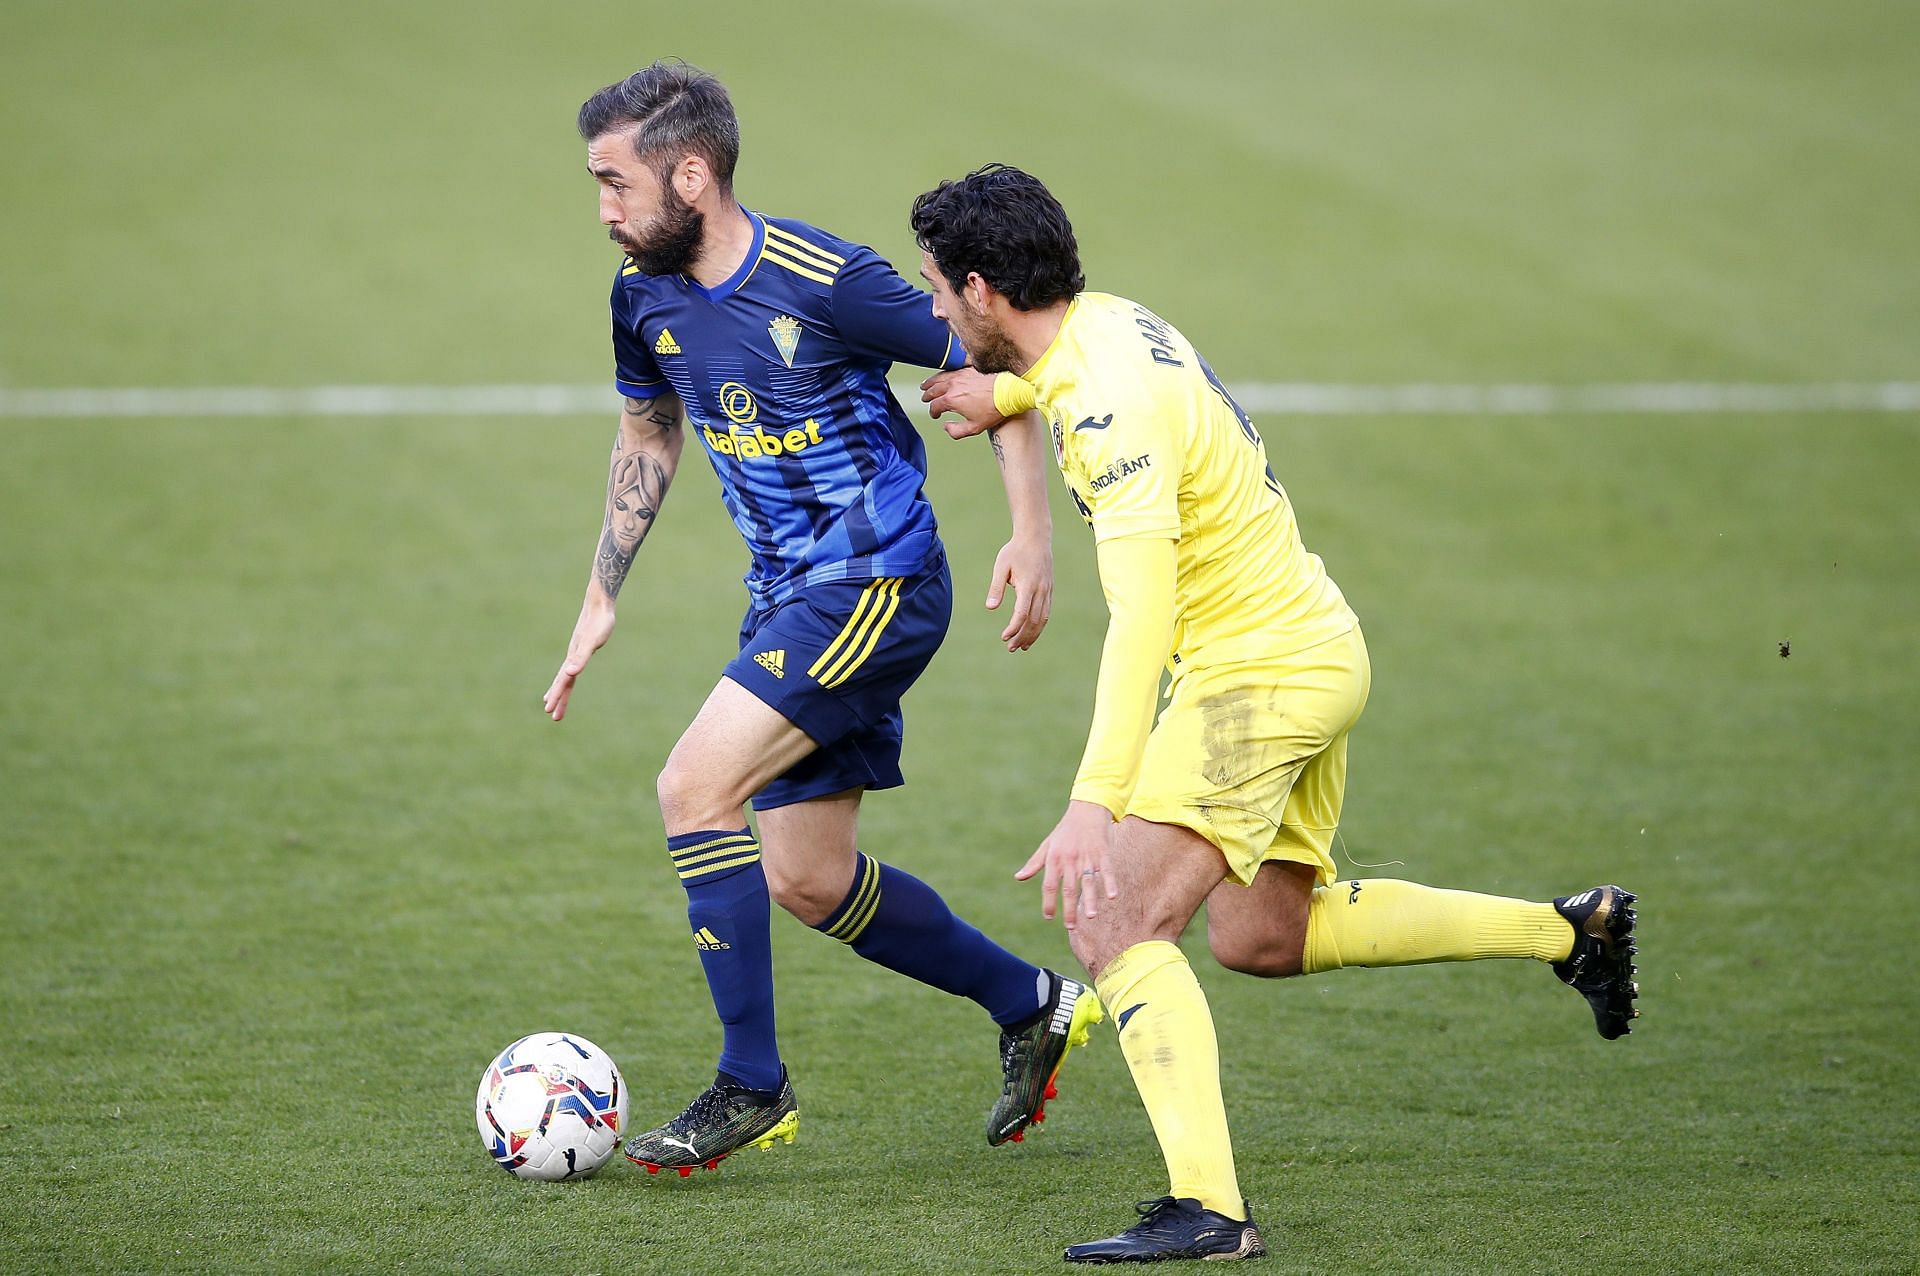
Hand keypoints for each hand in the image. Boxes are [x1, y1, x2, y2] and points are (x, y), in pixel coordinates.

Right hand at [542, 600, 615, 720]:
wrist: (600, 603)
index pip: (563, 682)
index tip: (550, 712)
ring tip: (552, 698)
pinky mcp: (583, 646)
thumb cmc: (600, 623)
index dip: (558, 697)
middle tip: (552, 716)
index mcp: (573, 658)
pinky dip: (569, 673)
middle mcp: (572, 656)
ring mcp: (576, 651)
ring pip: (566, 674)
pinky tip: (569, 674)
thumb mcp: (592, 643)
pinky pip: (573, 665)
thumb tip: (569, 673)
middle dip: (558, 698)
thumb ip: (581, 658)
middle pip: (563, 682)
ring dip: (561, 688)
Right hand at [921, 367, 1006, 438]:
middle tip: (924, 398)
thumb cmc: (993, 410)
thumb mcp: (974, 428)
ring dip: (931, 382)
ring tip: (926, 385)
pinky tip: (942, 376)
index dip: (933, 412)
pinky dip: (942, 374)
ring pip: (940, 378)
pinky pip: (950, 370)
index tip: (935, 415)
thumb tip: (946, 427)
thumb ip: (956, 431)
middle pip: (934, 390)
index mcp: (951, 400)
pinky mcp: (968, 370)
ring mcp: (960, 376)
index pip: (935, 406)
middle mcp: (953, 385)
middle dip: (928, 395)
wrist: (1008, 392)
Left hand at [987, 535, 1052, 650]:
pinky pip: (1046, 613)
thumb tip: (990, 608)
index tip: (1004, 637)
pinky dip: (1039, 626)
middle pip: (1034, 621)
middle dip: (1023, 637)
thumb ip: (996, 588)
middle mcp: (1041, 590)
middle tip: (1010, 648)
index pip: (1022, 613)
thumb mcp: (1001, 566)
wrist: (1036, 537)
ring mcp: (1047, 591)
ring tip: (1021, 647)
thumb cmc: (1015, 551)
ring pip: (1042, 619)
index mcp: (1028, 585)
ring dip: (1032, 635)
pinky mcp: (1049, 590)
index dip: (1014, 628)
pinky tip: (1031, 634)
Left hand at [1016, 801, 1119, 928]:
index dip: (1048, 902)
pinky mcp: (1103, 852)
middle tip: (1070, 926)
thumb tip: (1019, 877)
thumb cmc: (1065, 829)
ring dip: (1090, 900)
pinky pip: (1106, 870)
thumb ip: (1034, 863)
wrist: (1087, 807)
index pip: (1049, 885)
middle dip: (1069, 909)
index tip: (1048, 916)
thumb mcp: (1047, 845)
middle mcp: (1070, 860)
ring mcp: (1087, 857)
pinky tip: (1112, 896)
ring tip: (1091, 916)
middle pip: (1069, 888)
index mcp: (1054, 859)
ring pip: (1088, 882)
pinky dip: (1110, 883)